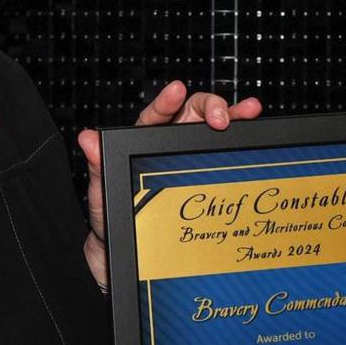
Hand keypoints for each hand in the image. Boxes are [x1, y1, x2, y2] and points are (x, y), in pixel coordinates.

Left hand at [77, 80, 262, 288]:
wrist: (131, 254)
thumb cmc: (113, 222)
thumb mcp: (103, 196)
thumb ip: (100, 168)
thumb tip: (88, 140)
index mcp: (143, 145)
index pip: (156, 117)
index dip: (167, 101)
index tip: (176, 90)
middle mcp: (169, 147)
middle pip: (193, 114)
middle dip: (211, 108)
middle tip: (221, 119)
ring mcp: (190, 160)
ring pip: (214, 131)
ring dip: (235, 116)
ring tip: (251, 110)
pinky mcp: (207, 176)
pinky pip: (224, 157)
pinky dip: (242, 144)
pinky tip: (257, 136)